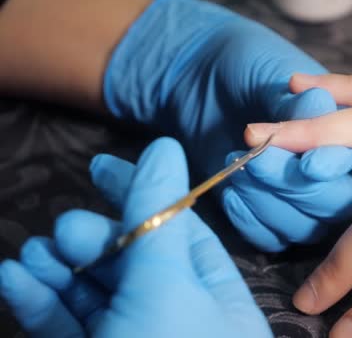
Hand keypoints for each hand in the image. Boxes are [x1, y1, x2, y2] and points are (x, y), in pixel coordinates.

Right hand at [0, 138, 271, 337]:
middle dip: (96, 240)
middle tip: (67, 231)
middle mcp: (179, 322)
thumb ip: (159, 219)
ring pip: (95, 296)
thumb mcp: (165, 287)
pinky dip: (42, 302)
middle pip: (133, 263)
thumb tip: (164, 148)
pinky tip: (16, 276)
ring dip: (63, 270)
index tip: (104, 170)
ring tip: (38, 253)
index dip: (144, 198)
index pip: (181, 233)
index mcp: (216, 301)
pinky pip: (68, 327)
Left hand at [104, 0, 351, 251]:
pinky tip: (231, 193)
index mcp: (342, 131)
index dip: (331, 168)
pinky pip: (271, 238)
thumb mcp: (265, 71)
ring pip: (303, 227)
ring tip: (235, 167)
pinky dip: (250, 220)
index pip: (350, 163)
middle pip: (333, 204)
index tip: (307, 164)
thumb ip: (292, 98)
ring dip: (267, 203)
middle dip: (291, 186)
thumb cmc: (241, 66)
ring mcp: (299, 197)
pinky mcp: (268, 213)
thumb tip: (320, 108)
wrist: (199, 80)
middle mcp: (329, 171)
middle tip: (254, 157)